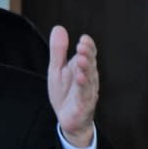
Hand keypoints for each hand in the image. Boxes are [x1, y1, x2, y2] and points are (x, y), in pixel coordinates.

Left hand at [47, 25, 97, 146]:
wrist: (67, 120)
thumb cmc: (65, 93)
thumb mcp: (57, 69)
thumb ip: (58, 51)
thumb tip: (59, 27)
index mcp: (82, 68)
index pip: (88, 54)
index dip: (88, 47)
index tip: (83, 39)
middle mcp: (88, 78)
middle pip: (90, 64)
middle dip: (87, 54)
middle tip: (82, 45)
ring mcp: (87, 92)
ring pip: (89, 78)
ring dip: (86, 68)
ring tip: (80, 58)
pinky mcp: (83, 105)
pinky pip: (84, 95)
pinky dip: (83, 86)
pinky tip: (80, 78)